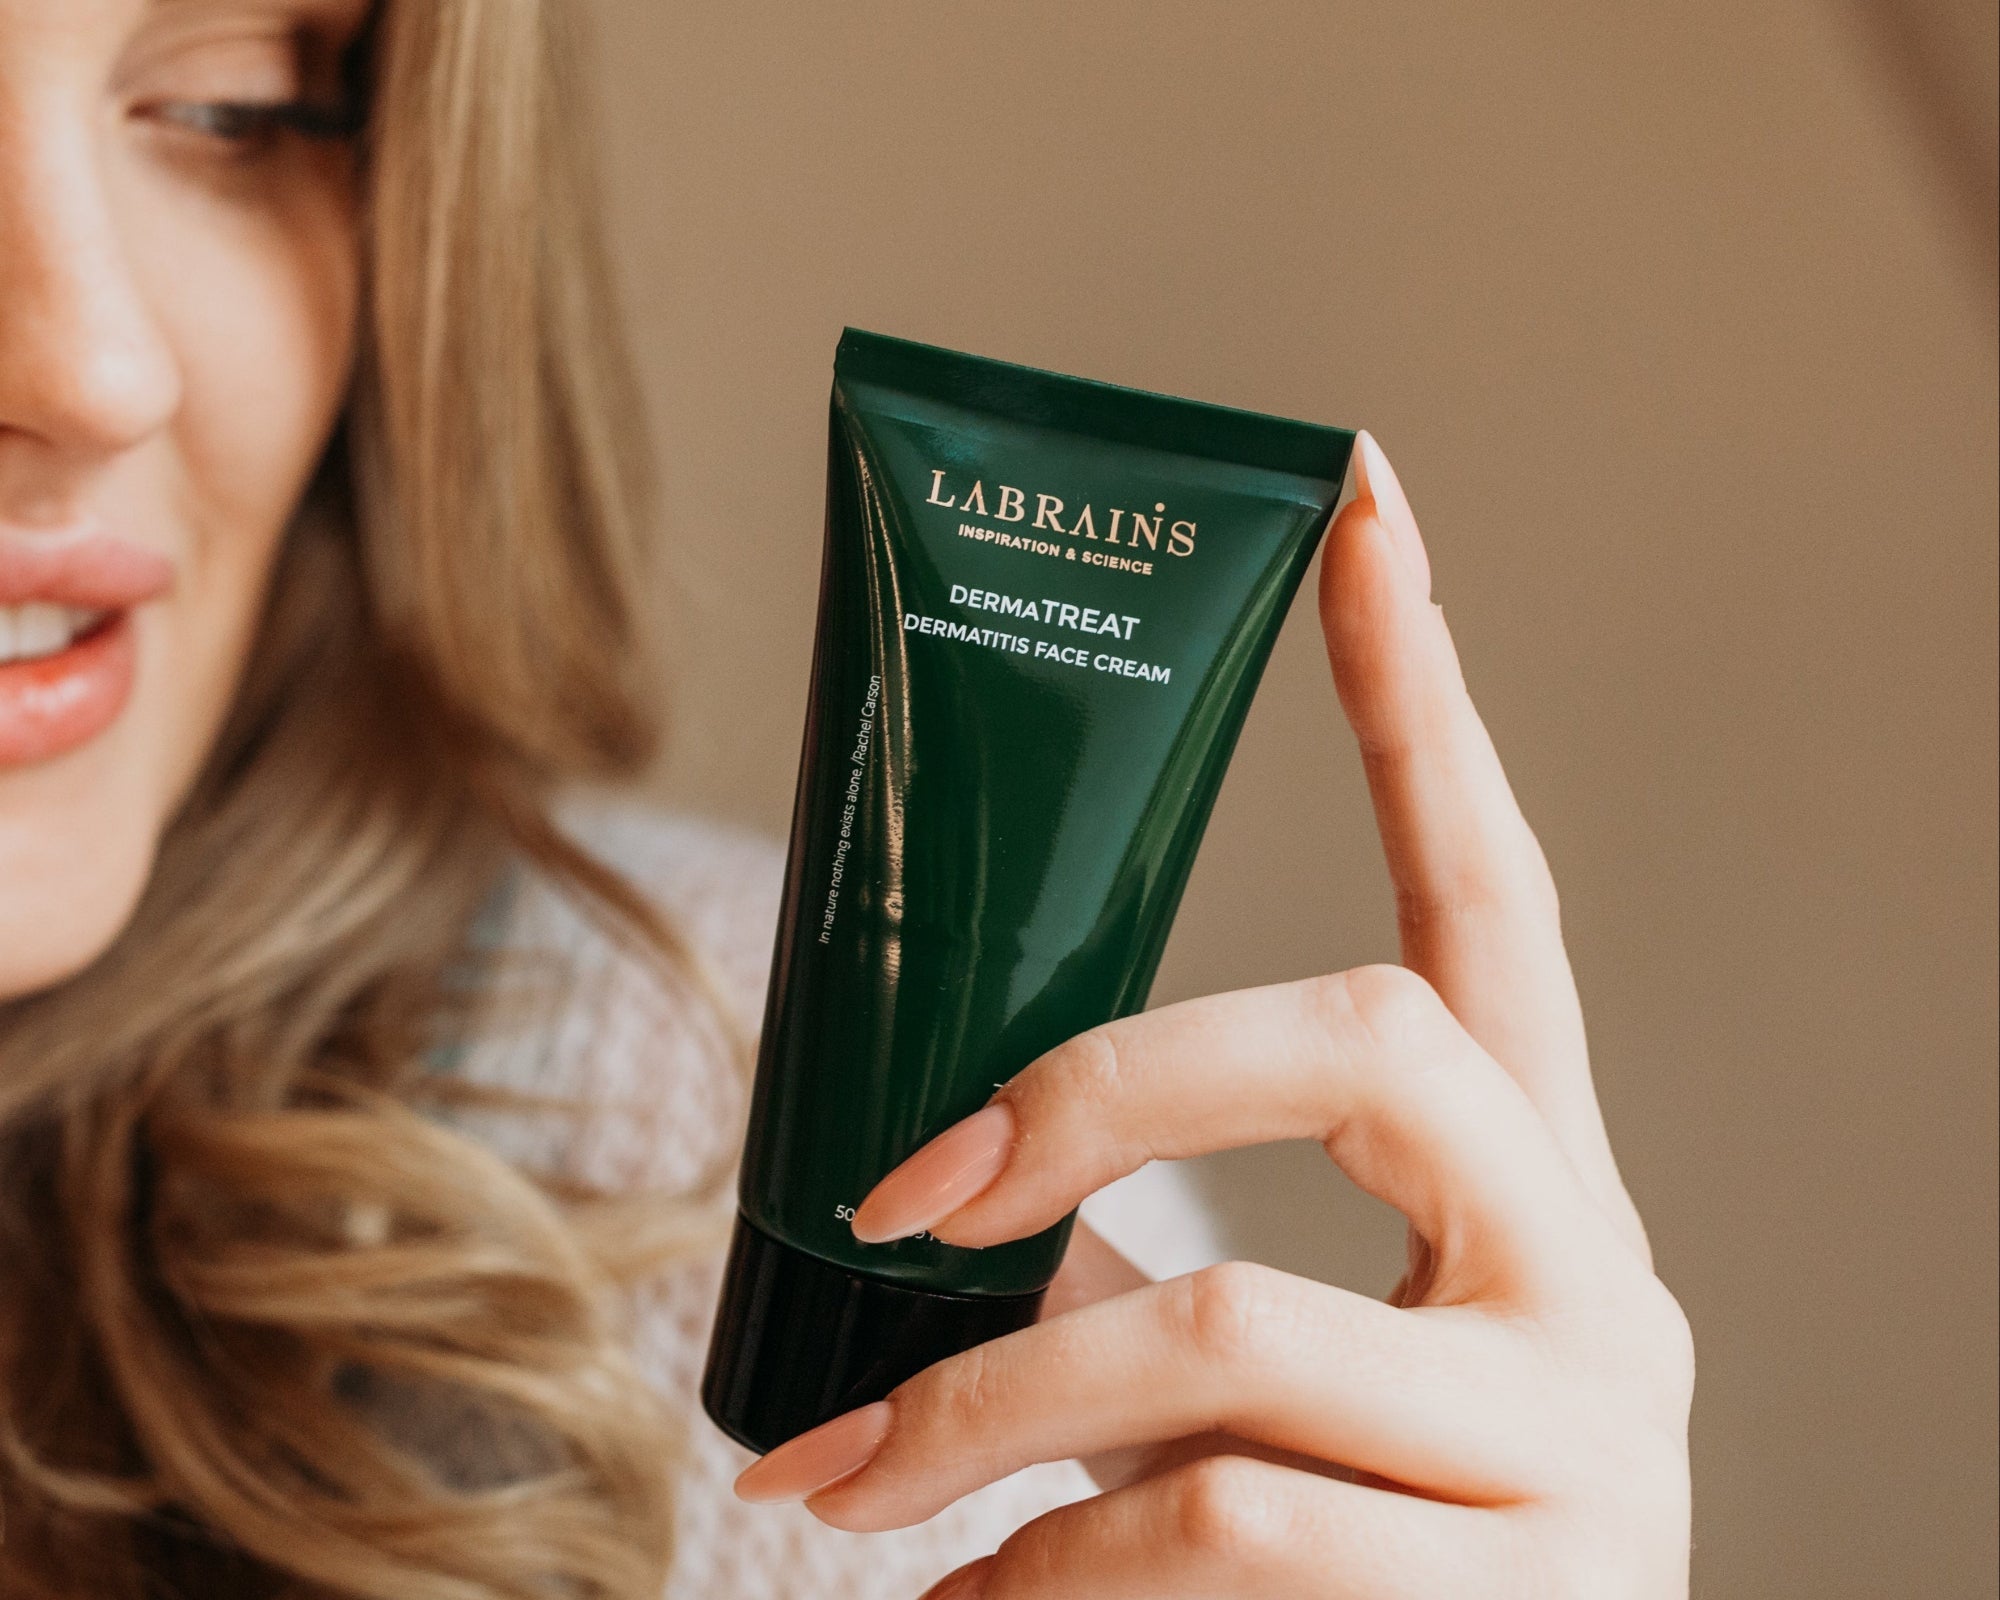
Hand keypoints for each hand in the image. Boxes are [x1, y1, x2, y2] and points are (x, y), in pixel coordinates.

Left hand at [733, 432, 1693, 1598]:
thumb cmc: (1351, 1549)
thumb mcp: (1271, 1372)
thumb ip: (1150, 1271)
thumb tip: (920, 1200)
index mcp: (1532, 1183)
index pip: (1493, 893)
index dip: (1422, 694)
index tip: (1358, 494)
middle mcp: (1600, 1280)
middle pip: (1362, 1042)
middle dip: (1096, 1094)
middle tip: (900, 1186)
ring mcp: (1581, 1443)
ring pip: (1233, 1336)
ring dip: (990, 1414)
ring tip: (845, 1492)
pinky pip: (1224, 1532)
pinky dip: (1050, 1576)